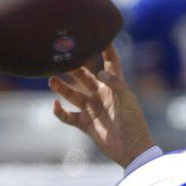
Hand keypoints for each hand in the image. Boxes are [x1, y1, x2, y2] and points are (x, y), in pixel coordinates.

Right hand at [49, 45, 155, 168]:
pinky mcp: (86, 124)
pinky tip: (55, 105)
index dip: (106, 50)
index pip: (111, 63)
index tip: (99, 35)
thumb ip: (116, 83)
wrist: (132, 150)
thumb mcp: (128, 101)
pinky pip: (68, 116)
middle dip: (73, 68)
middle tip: (61, 59)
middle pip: (84, 77)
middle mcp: (102, 95)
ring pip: (72, 94)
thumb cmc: (134, 123)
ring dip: (61, 87)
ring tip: (51, 79)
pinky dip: (60, 112)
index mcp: (115, 87)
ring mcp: (93, 109)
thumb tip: (100, 72)